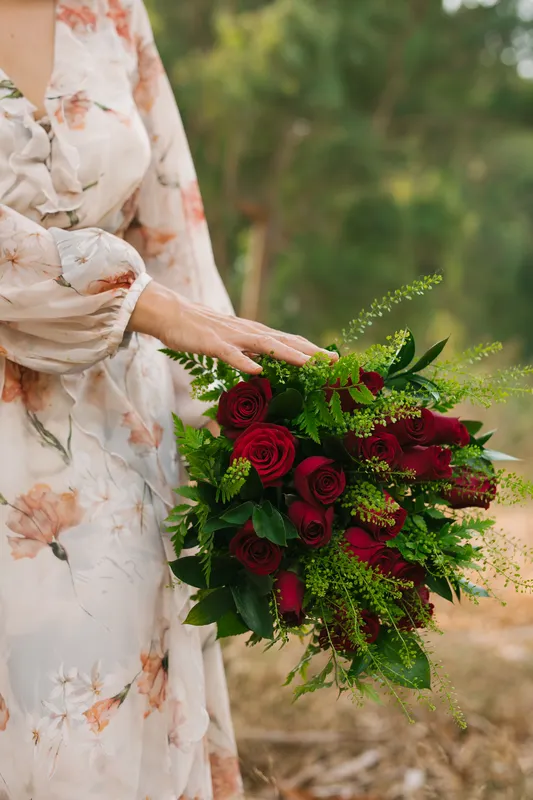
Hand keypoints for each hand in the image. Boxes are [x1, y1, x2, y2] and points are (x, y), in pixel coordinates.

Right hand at [128, 281, 336, 373]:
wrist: (172, 313)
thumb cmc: (202, 331)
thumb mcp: (233, 341)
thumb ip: (250, 349)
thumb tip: (268, 363)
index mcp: (255, 333)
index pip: (290, 341)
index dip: (313, 351)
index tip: (335, 361)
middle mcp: (249, 332)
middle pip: (286, 341)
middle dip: (312, 352)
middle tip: (335, 362)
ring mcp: (231, 337)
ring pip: (264, 345)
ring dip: (288, 354)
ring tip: (309, 365)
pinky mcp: (212, 343)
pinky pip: (229, 354)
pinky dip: (244, 361)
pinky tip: (257, 369)